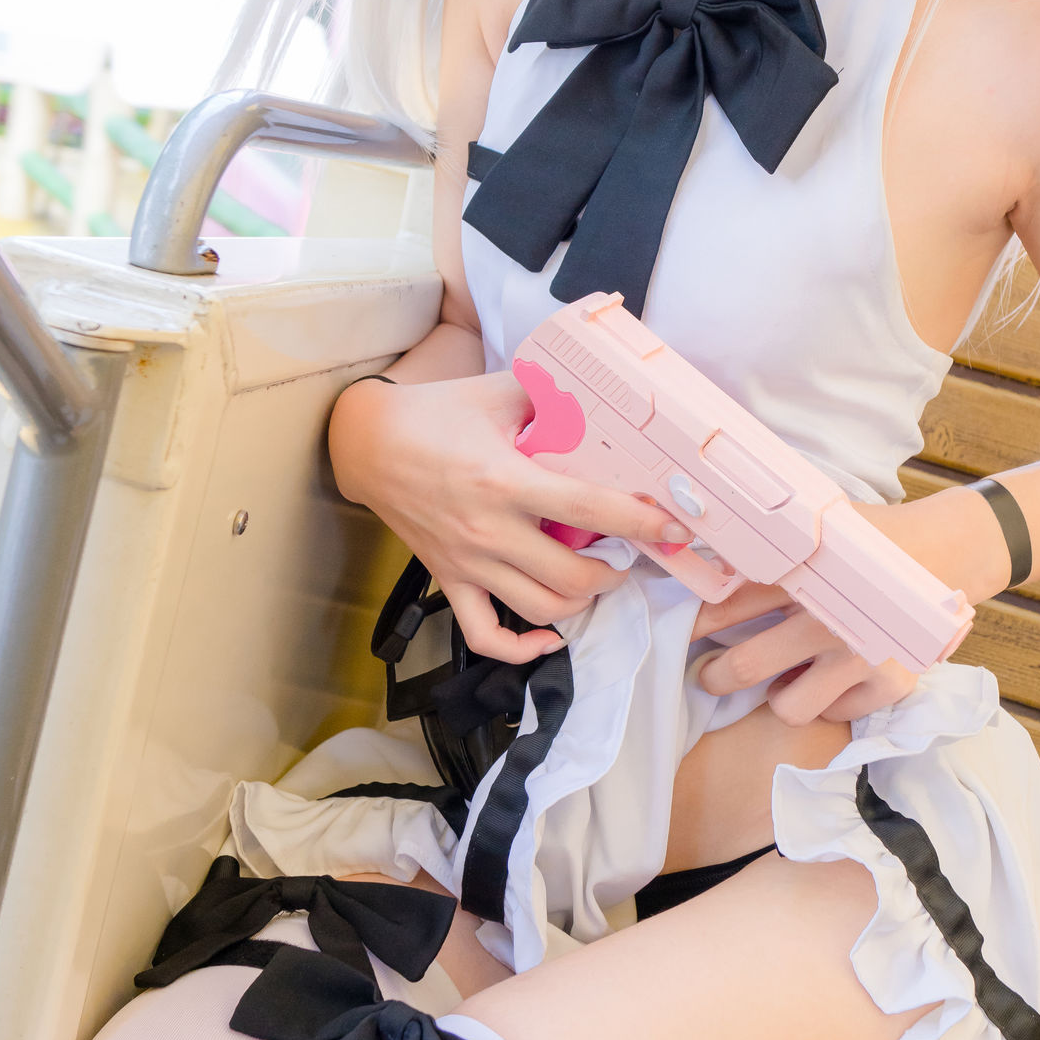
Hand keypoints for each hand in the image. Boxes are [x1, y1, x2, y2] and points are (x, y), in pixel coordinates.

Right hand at [329, 371, 687, 663]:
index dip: (638, 521)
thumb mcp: (498, 391)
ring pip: (539, 608)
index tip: (672, 526)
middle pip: (571, 575)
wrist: (367, 444)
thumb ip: (551, 393)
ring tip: (597, 579)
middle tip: (631, 554)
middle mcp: (488, 530)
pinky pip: (484, 635)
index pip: (587, 509)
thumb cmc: (436, 414)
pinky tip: (548, 636)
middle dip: (615, 572)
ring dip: (580, 601)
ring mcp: (466, 561)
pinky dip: (521, 648)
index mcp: (505, 480)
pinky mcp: (448, 579)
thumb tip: (602, 394)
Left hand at [694, 492, 994, 725]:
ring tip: (781, 679)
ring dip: (777, 695)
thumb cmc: (873, 538)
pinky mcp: (888, 684)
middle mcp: (827, 619)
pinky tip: (830, 678)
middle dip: (715, 676)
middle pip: (745, 666)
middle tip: (709, 675)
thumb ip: (773, 543)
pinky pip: (832, 713)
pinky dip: (826, 701)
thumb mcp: (822, 527)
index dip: (697, 623)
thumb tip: (706, 545)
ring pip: (787, 705)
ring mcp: (859, 656)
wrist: (948, 550)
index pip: (728, 605)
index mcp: (803, 576)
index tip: (682, 632)